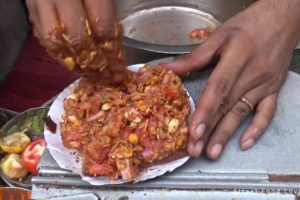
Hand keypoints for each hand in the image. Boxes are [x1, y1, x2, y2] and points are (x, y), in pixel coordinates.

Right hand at [26, 0, 124, 79]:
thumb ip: (108, 12)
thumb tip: (113, 45)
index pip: (101, 28)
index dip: (112, 53)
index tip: (120, 69)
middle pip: (78, 40)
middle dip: (96, 65)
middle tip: (108, 78)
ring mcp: (42, 2)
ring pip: (57, 42)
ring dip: (76, 64)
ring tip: (92, 76)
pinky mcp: (32, 7)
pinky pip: (43, 37)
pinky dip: (59, 55)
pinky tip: (72, 64)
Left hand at [163, 0, 299, 158]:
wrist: (282, 19)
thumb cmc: (248, 25)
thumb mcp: (219, 35)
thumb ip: (194, 56)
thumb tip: (168, 69)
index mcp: (237, 57)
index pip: (218, 88)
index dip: (206, 110)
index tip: (194, 130)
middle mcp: (252, 73)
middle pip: (227, 105)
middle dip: (210, 130)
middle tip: (196, 150)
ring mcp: (265, 84)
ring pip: (243, 113)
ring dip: (227, 134)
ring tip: (213, 152)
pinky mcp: (273, 89)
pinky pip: (267, 112)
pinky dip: (257, 129)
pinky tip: (244, 143)